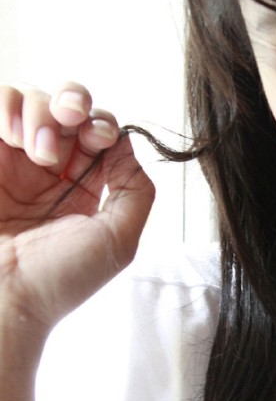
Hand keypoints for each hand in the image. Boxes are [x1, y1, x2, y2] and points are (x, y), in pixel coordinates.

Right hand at [0, 82, 154, 339]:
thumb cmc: (57, 281)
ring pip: (29, 99)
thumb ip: (136, 189)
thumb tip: (127, 142)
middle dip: (73, 103)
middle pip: (66, 105)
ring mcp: (10, 161)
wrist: (0, 300)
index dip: (103, 124)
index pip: (99, 132)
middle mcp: (47, 170)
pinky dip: (7, 108)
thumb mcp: (118, 240)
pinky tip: (13, 139)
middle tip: (71, 122)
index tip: (99, 140)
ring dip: (40, 111)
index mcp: (84, 188)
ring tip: (37, 151)